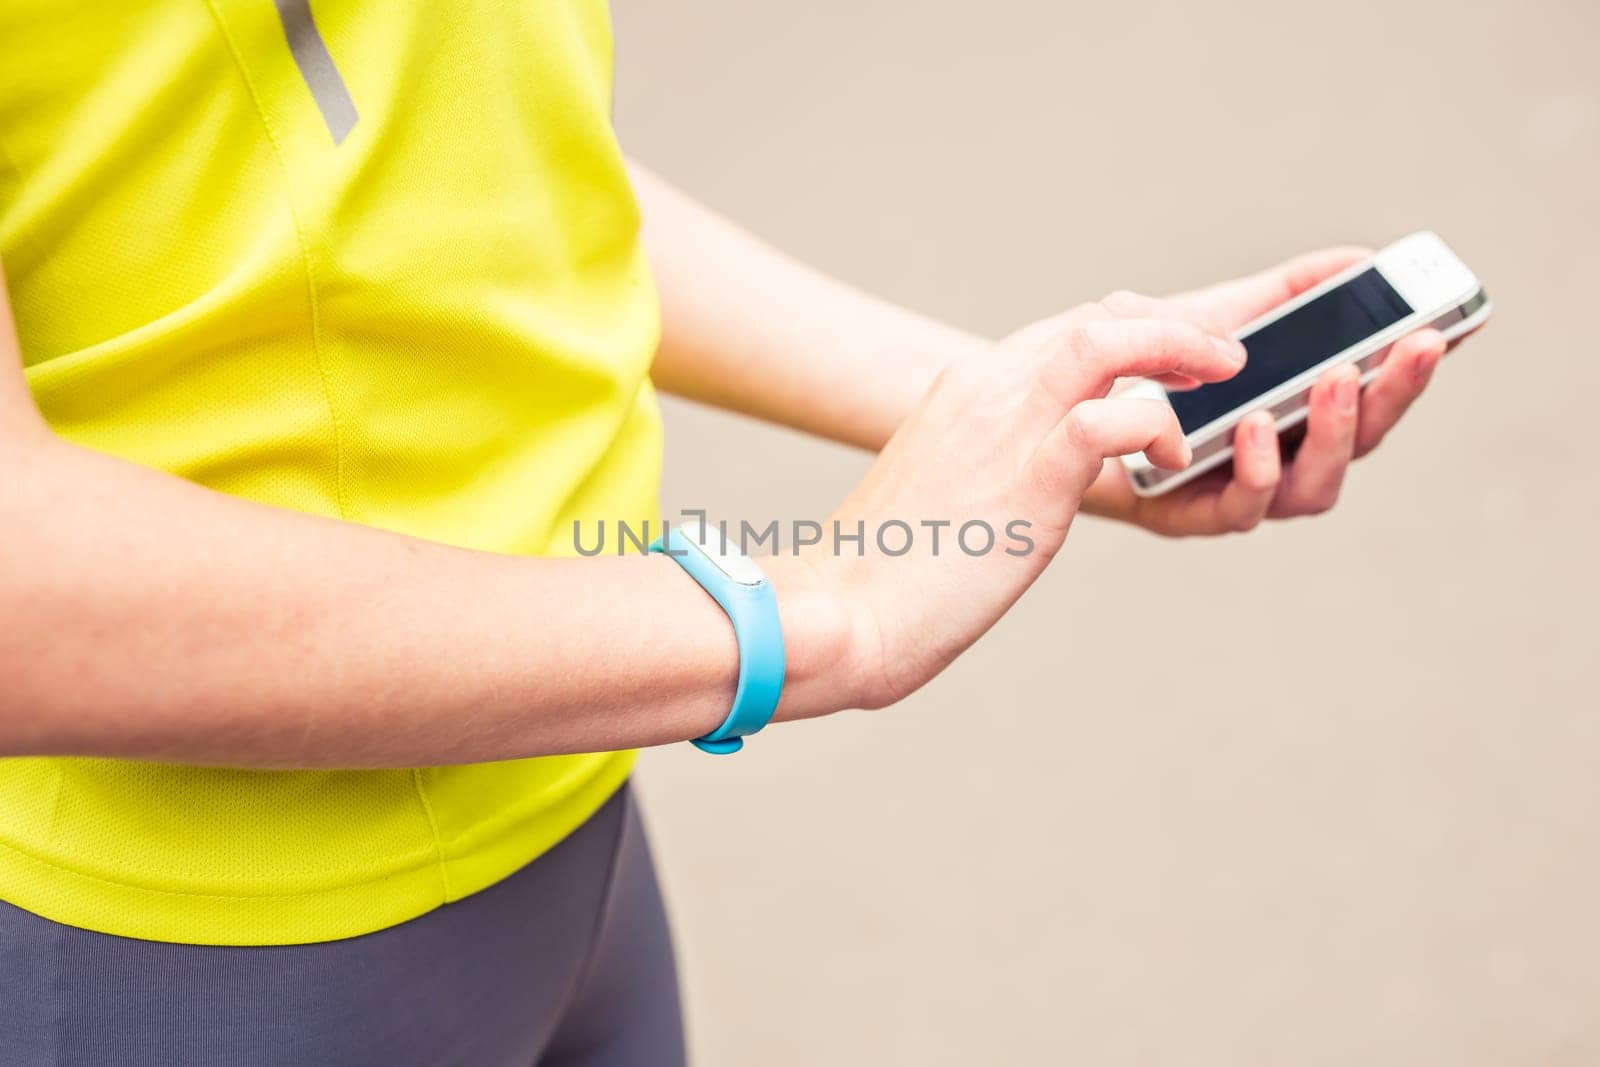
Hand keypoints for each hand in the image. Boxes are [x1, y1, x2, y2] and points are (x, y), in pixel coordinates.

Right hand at [794, 294, 1242, 710]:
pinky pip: (1109, 419)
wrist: (843, 613)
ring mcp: (1005, 429)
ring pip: (1108, 339)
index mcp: (964, 390)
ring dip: (1178, 346)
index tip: (1174, 357)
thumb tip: (1025, 478)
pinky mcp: (1027, 482)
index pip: (1065, 327)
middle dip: (1171, 327)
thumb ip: (988, 462)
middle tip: (1220, 361)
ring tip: (1223, 376)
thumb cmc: (886, 569)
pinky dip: (1154, 424)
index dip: (1135, 330)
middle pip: (1097, 316)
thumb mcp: (943, 489)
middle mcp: (985, 389)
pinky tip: (1166, 456)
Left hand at [1079, 248, 1452, 535]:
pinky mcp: (1186, 516)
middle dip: (1393, 395)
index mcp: (1296, 417)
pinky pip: (1236, 510)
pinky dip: (1256, 471)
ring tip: (1335, 381)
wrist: (1053, 407)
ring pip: (1312, 489)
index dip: (1412, 370)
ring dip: (1332, 434)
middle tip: (1413, 346)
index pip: (1374, 399)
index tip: (1444, 327)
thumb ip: (1286, 291)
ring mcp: (1236, 494)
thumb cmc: (1139, 367)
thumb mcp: (1213, 315)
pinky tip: (1255, 428)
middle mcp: (1278, 462)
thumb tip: (1359, 261)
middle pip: (1360, 444)